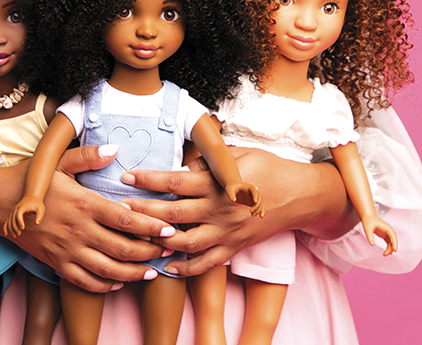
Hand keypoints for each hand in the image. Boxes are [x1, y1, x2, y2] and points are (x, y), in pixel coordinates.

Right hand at [4, 197, 44, 237]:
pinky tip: (6, 234)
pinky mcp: (12, 214)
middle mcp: (15, 209)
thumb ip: (39, 216)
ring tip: (16, 236)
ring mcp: (13, 212)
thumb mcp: (40, 209)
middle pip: (12, 219)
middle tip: (19, 234)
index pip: (18, 215)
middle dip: (15, 227)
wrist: (32, 198)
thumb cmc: (37, 204)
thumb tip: (37, 223)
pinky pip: (7, 221)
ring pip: (9, 221)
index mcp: (22, 207)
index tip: (23, 228)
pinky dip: (6, 227)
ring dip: (11, 229)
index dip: (20, 221)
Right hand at [9, 145, 179, 291]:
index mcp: (84, 204)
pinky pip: (85, 282)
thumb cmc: (31, 181)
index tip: (170, 229)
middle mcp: (78, 230)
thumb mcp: (58, 162)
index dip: (151, 227)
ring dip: (134, 273)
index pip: (126, 220)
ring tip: (153, 271)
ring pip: (108, 270)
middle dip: (151, 252)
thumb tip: (114, 149)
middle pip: (123, 248)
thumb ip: (88, 156)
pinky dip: (106, 285)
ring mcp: (67, 250)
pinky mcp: (56, 264)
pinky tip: (119, 281)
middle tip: (170, 251)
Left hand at [120, 147, 352, 275]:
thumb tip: (184, 163)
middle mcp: (219, 210)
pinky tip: (166, 266)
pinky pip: (206, 263)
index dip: (148, 179)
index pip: (175, 182)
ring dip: (159, 241)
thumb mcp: (238, 155)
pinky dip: (185, 267)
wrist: (301, 195)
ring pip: (185, 242)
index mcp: (218, 184)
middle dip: (143, 211)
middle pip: (173, 214)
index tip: (127, 176)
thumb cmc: (269, 168)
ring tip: (137, 236)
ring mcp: (226, 232)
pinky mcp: (234, 248)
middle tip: (120, 208)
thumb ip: (209, 160)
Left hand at [223, 181, 263, 216]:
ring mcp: (254, 198)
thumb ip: (231, 195)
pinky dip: (261, 211)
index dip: (256, 196)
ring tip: (252, 215)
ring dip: (257, 210)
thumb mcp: (229, 190)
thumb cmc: (231, 188)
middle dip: (256, 206)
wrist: (233, 187)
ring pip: (259, 204)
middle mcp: (253, 193)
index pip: (255, 191)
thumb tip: (234, 201)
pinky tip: (261, 217)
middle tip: (250, 211)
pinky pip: (259, 207)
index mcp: (249, 187)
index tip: (255, 202)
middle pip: (259, 199)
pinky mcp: (252, 203)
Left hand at [361, 214, 397, 255]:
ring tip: (384, 255)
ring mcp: (387, 233)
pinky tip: (385, 252)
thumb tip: (372, 244)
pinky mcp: (384, 235)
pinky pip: (389, 242)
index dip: (395, 244)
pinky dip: (388, 247)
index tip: (394, 251)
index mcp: (387, 228)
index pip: (393, 237)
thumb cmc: (368, 221)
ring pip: (392, 243)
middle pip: (393, 241)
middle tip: (385, 254)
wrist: (368, 216)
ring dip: (390, 249)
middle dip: (392, 248)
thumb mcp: (367, 229)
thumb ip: (369, 237)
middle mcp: (389, 231)